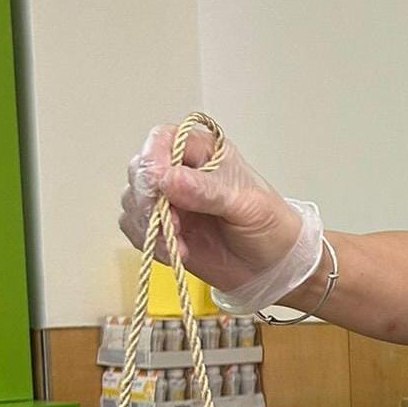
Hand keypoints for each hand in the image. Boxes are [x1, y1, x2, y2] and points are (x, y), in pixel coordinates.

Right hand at [121, 122, 322, 310]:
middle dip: (148, 199)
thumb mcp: (246, 204)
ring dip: (150, 225)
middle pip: (140, 171)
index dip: (154, 159)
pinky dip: (151, 243)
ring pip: (133, 202)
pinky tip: (178, 252)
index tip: (158, 184)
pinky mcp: (162, 228)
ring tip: (180, 242)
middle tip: (172, 222)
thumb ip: (207, 191)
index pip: (162, 140)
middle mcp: (179, 171)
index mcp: (203, 151)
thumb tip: (169, 178)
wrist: (274, 266)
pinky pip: (136, 230)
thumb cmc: (270, 224)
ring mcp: (168, 200)